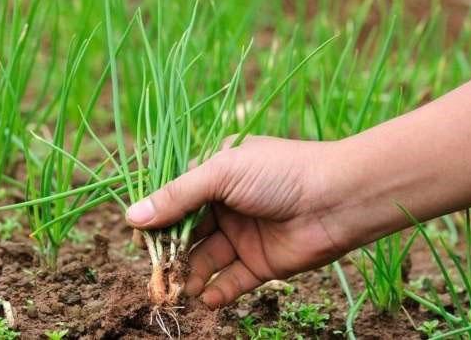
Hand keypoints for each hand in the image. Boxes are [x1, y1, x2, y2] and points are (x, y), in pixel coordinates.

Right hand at [125, 136, 344, 308]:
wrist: (338, 198)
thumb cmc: (278, 173)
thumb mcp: (221, 172)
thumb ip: (177, 196)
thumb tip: (132, 217)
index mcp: (216, 174)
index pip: (176, 198)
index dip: (156, 219)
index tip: (138, 239)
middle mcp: (227, 205)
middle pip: (187, 233)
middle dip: (170, 253)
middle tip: (156, 274)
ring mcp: (243, 235)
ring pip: (206, 259)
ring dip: (189, 274)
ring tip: (178, 290)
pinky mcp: (261, 263)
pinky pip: (231, 280)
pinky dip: (217, 291)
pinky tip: (205, 298)